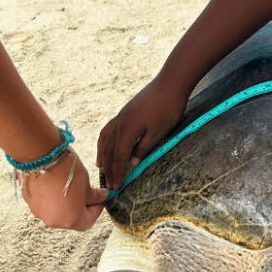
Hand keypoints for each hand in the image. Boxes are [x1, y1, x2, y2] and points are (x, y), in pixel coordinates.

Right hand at [21, 150, 108, 230]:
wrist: (40, 156)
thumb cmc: (66, 171)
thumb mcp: (86, 183)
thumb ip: (95, 196)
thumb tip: (103, 197)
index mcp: (71, 220)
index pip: (88, 221)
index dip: (96, 211)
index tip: (99, 201)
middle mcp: (53, 221)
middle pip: (71, 219)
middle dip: (80, 207)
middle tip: (86, 194)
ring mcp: (39, 212)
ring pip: (56, 212)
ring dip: (65, 203)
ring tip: (70, 188)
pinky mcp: (29, 202)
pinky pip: (44, 204)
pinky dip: (51, 198)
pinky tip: (55, 184)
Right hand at [97, 76, 189, 190]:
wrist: (171, 83)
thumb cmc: (168, 108)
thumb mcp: (158, 133)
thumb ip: (143, 149)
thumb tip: (131, 162)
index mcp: (126, 130)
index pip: (118, 157)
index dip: (117, 173)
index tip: (115, 188)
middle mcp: (119, 123)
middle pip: (109, 150)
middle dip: (108, 168)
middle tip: (108, 185)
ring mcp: (120, 116)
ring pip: (105, 139)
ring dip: (103, 155)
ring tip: (101, 167)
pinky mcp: (125, 111)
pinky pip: (109, 129)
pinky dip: (105, 140)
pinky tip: (107, 144)